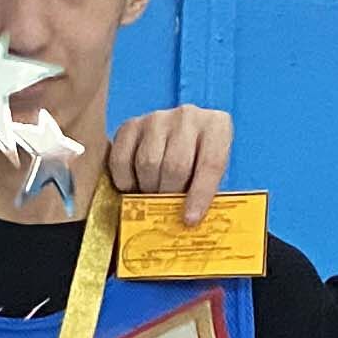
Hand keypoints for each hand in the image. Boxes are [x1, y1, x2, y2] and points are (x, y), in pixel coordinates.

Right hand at [102, 103, 233, 222]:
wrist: (178, 136)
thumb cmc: (197, 159)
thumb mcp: (210, 171)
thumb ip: (204, 190)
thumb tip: (189, 221)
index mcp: (217, 125)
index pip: (211, 163)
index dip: (200, 195)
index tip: (190, 219)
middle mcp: (187, 116)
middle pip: (175, 164)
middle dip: (169, 193)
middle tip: (166, 207)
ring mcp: (156, 118)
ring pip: (147, 163)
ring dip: (147, 187)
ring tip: (152, 195)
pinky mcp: (130, 125)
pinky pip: (120, 160)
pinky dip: (125, 181)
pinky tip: (134, 185)